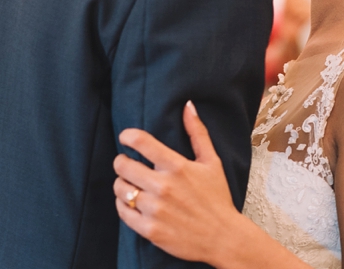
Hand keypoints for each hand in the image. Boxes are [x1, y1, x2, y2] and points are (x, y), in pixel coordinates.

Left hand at [114, 102, 244, 265]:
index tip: (125, 137)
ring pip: (120, 188)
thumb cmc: (217, 198)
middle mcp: (163, 187)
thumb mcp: (212, 162)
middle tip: (127, 164)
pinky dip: (122, 205)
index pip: (141, 143)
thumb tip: (188, 106)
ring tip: (129, 184)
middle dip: (122, 162)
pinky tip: (130, 202)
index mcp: (177, 167)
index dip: (128, 136)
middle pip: (123, 165)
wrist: (222, 237)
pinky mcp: (149, 229)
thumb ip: (198, 133)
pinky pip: (123, 212)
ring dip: (121, 183)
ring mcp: (155, 209)